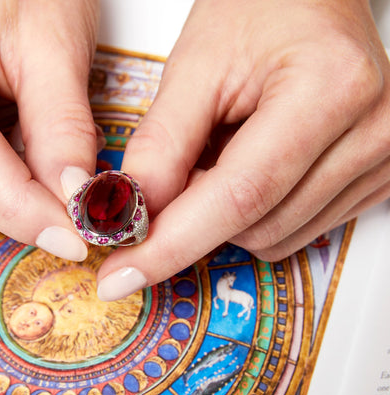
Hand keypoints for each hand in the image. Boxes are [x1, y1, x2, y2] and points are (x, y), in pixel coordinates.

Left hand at [97, 0, 389, 299]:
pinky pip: (294, 231)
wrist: (313, 1)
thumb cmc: (261, 11)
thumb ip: (162, 146)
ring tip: (224, 153)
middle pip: (254, 226)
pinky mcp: (374, 181)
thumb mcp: (195, 65)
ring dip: (225, 215)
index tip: (120, 276)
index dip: (170, 245)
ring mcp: (380, 161)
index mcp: (328, 90)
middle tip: (176, 173)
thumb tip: (131, 217)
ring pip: (272, 239)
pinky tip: (251, 168)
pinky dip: (253, 214)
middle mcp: (371, 132)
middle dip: (193, 219)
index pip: (238, 197)